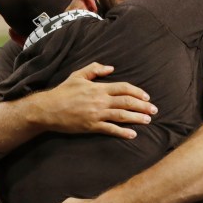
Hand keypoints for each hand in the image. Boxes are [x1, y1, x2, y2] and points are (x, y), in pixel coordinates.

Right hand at [27, 62, 157, 138]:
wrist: (48, 109)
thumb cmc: (63, 91)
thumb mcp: (78, 75)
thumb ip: (95, 69)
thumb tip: (111, 68)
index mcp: (99, 88)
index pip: (124, 88)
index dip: (138, 92)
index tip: (147, 97)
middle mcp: (100, 100)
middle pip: (127, 102)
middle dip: (142, 106)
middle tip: (154, 110)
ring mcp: (96, 114)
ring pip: (122, 116)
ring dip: (137, 118)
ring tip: (148, 121)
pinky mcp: (91, 126)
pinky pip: (110, 129)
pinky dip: (122, 132)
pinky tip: (132, 135)